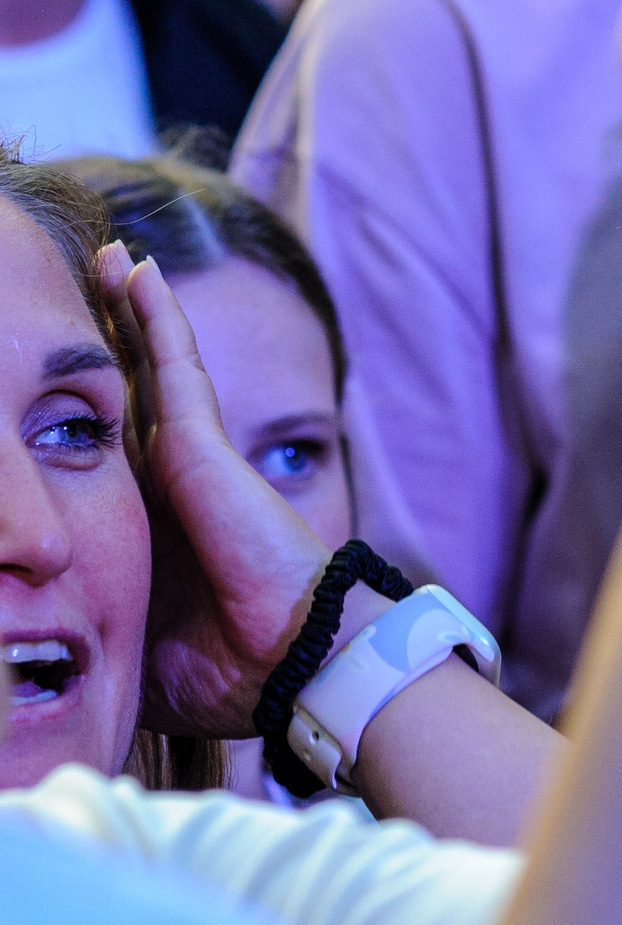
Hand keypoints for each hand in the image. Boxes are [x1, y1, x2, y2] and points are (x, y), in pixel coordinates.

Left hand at [100, 245, 333, 739]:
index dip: (88, 409)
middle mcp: (170, 478)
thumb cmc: (223, 668)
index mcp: (152, 523)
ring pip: (151, 364)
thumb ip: (91, 625)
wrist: (287, 660)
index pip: (112, 448)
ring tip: (108, 256)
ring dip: (130, 307)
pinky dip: (156, 313)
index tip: (57, 378)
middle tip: (81, 288)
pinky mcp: (200, 443)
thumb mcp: (127, 641)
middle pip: (130, 393)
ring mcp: (190, 455)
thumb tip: (31, 648)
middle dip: (108, 341)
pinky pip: (173, 363)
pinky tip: (136, 268)